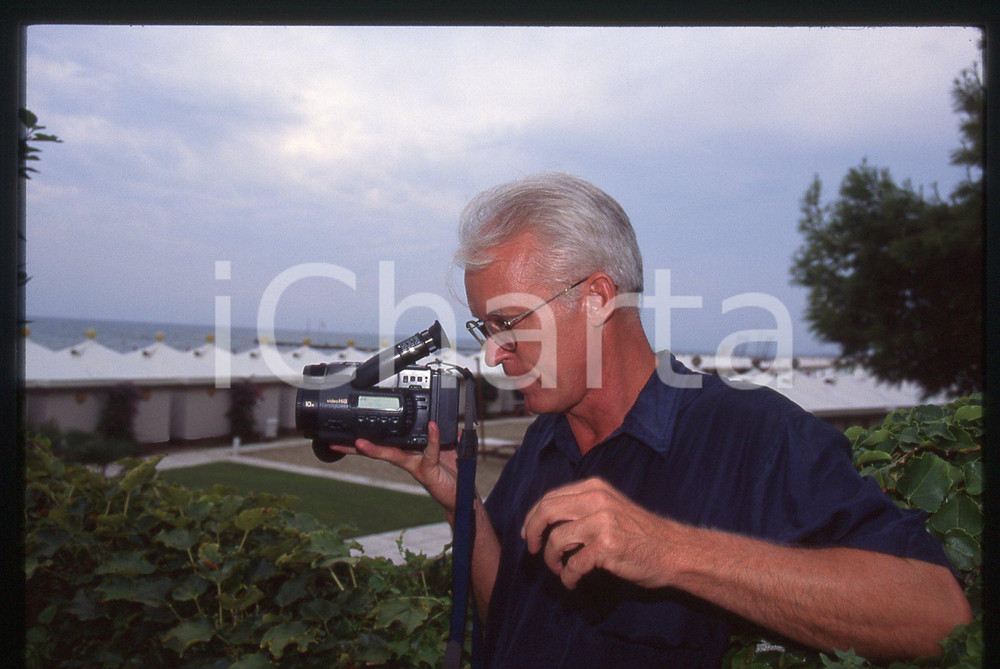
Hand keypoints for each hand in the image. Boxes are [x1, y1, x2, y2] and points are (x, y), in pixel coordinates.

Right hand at [325, 422, 460, 514]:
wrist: (462, 495)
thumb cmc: (452, 472)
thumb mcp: (448, 447)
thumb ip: (442, 432)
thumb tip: (438, 416)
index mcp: (410, 452)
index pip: (387, 444)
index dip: (370, 439)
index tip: (353, 432)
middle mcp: (409, 460)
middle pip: (380, 450)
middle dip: (359, 446)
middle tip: (341, 441)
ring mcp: (416, 466)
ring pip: (393, 455)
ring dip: (376, 449)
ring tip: (360, 443)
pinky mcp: (429, 470)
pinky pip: (430, 451)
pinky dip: (432, 438)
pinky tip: (431, 426)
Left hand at [522, 477, 680, 589]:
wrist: (674, 550)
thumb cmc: (641, 533)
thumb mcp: (611, 506)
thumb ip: (582, 507)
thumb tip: (546, 519)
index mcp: (595, 488)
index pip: (550, 497)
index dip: (533, 517)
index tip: (529, 534)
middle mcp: (596, 500)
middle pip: (546, 511)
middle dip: (533, 532)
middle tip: (532, 549)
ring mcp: (601, 523)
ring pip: (556, 539)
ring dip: (551, 559)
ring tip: (558, 568)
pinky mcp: (606, 547)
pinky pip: (573, 564)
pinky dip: (568, 576)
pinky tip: (573, 581)